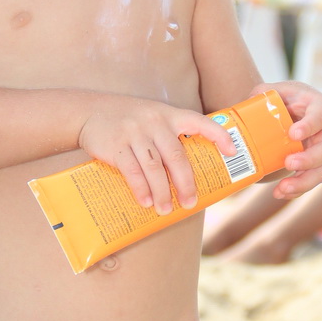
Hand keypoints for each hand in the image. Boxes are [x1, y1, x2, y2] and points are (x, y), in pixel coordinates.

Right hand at [78, 97, 234, 215]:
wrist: (89, 111)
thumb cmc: (127, 120)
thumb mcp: (152, 116)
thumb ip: (169, 136)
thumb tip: (188, 172)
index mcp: (169, 115)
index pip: (201, 122)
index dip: (219, 136)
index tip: (232, 152)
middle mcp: (154, 122)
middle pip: (176, 156)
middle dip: (185, 183)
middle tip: (190, 203)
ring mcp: (134, 133)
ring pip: (155, 167)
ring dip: (162, 192)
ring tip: (165, 209)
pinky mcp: (116, 145)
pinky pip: (132, 170)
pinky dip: (140, 189)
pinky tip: (145, 201)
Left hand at [259, 81, 321, 199]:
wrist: (290, 111)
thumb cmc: (284, 99)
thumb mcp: (275, 91)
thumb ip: (263, 93)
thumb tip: (252, 100)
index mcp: (319, 108)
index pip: (319, 116)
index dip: (309, 126)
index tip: (293, 134)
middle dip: (309, 158)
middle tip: (288, 163)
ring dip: (303, 182)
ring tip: (282, 188)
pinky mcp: (315, 165)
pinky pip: (311, 180)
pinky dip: (297, 189)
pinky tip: (280, 193)